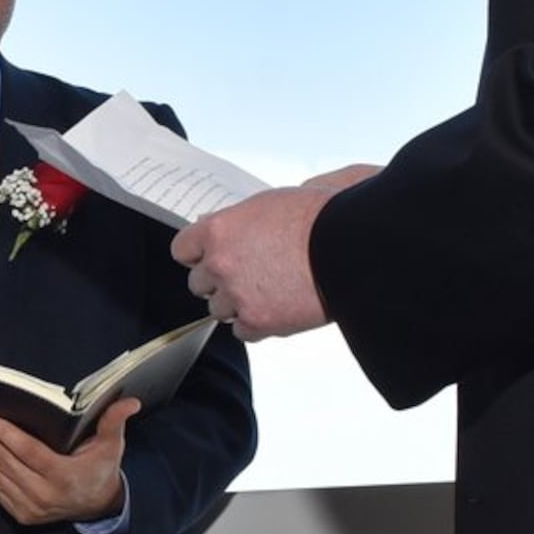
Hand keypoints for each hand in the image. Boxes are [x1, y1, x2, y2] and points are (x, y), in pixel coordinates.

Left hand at [0, 397, 138, 525]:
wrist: (98, 506)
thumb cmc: (100, 470)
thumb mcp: (111, 446)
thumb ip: (114, 422)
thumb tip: (130, 401)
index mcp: (63, 477)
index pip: (28, 452)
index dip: (6, 434)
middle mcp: (44, 496)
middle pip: (6, 464)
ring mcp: (31, 509)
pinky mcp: (22, 515)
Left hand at [172, 167, 375, 340]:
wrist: (352, 246)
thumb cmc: (323, 216)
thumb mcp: (273, 201)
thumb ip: (239, 217)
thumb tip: (220, 222)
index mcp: (219, 229)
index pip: (182, 249)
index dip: (199, 254)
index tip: (210, 256)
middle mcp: (220, 264)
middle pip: (198, 283)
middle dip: (219, 280)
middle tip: (248, 274)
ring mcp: (237, 295)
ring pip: (219, 310)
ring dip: (238, 304)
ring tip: (269, 291)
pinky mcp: (259, 321)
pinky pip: (242, 332)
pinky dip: (257, 325)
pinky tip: (278, 309)